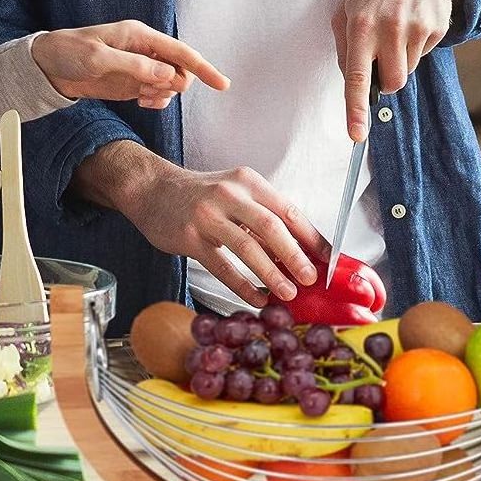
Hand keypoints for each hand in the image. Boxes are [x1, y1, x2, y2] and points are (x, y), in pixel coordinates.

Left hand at [30, 19, 229, 109]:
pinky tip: (142, 102)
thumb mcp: (98, 59)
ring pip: (170, 84)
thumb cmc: (69, 52)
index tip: (222, 85)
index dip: (203, 68)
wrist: (47, 66)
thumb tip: (168, 75)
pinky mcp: (132, 83)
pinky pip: (157, 94)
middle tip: (149, 93)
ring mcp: (140, 67)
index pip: (180, 51)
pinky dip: (155, 101)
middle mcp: (145, 50)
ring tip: (140, 97)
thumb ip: (134, 67)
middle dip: (174, 85)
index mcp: (139, 36)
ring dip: (163, 95)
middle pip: (180, 70)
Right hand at [73, 141, 330, 307]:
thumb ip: (263, 216)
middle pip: (271, 227)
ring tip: (287, 294)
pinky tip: (255, 299)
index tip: (328, 260)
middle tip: (310, 279)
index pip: (288, 210)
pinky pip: (221, 266)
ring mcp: (207, 215)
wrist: (153, 189)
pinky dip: (242, 285)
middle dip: (295, 256)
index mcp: (248, 181)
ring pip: (247, 247)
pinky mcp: (189, 237)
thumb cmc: (201, 195)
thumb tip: (302, 250)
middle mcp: (229, 193)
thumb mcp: (235, 192)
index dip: (311, 237)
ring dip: (271, 274)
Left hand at [333, 0, 460, 140]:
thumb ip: (344, 45)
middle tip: (381, 54)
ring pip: (408, 70)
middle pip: (392, 83)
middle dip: (386, 79)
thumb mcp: (347, 6)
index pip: (357, 77)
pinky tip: (412, 19)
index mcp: (360, 25)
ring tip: (396, 26)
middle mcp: (389, 28)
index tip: (356, 135)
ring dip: (400, 58)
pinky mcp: (437, 27)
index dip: (355, 109)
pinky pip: (424, 54)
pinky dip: (416, 45)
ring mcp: (416, 28)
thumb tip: (352, 81)